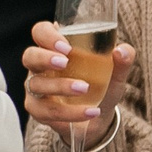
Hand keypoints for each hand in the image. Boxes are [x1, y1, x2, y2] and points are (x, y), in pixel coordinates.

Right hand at [22, 20, 134, 145]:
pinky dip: (70, 112)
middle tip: (65, 62)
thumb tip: (121, 50)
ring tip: (84, 88)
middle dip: (44, 57)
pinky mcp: (38, 110)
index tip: (66, 45)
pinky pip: (47, 110)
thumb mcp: (114, 74)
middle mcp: (40, 67)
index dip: (47, 35)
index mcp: (55, 49)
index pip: (41, 32)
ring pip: (37, 85)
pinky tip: (90, 111)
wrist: (97, 119)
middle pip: (29, 56)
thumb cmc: (100, 87)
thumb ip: (122, 61)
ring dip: (60, 86)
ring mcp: (36, 88)